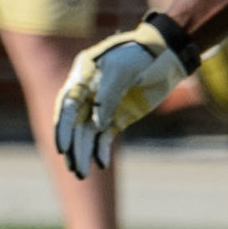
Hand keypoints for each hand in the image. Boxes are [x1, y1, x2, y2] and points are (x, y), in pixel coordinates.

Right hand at [54, 19, 192, 177]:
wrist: (165, 53)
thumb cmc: (140, 54)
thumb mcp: (122, 69)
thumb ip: (107, 95)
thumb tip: (97, 123)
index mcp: (82, 77)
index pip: (67, 105)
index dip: (63, 128)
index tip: (62, 148)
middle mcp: (88, 94)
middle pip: (75, 125)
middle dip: (73, 147)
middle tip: (75, 169)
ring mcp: (102, 107)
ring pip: (87, 135)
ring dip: (84, 153)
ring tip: (82, 174)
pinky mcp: (117, 117)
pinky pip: (104, 137)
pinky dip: (101, 150)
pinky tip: (102, 163)